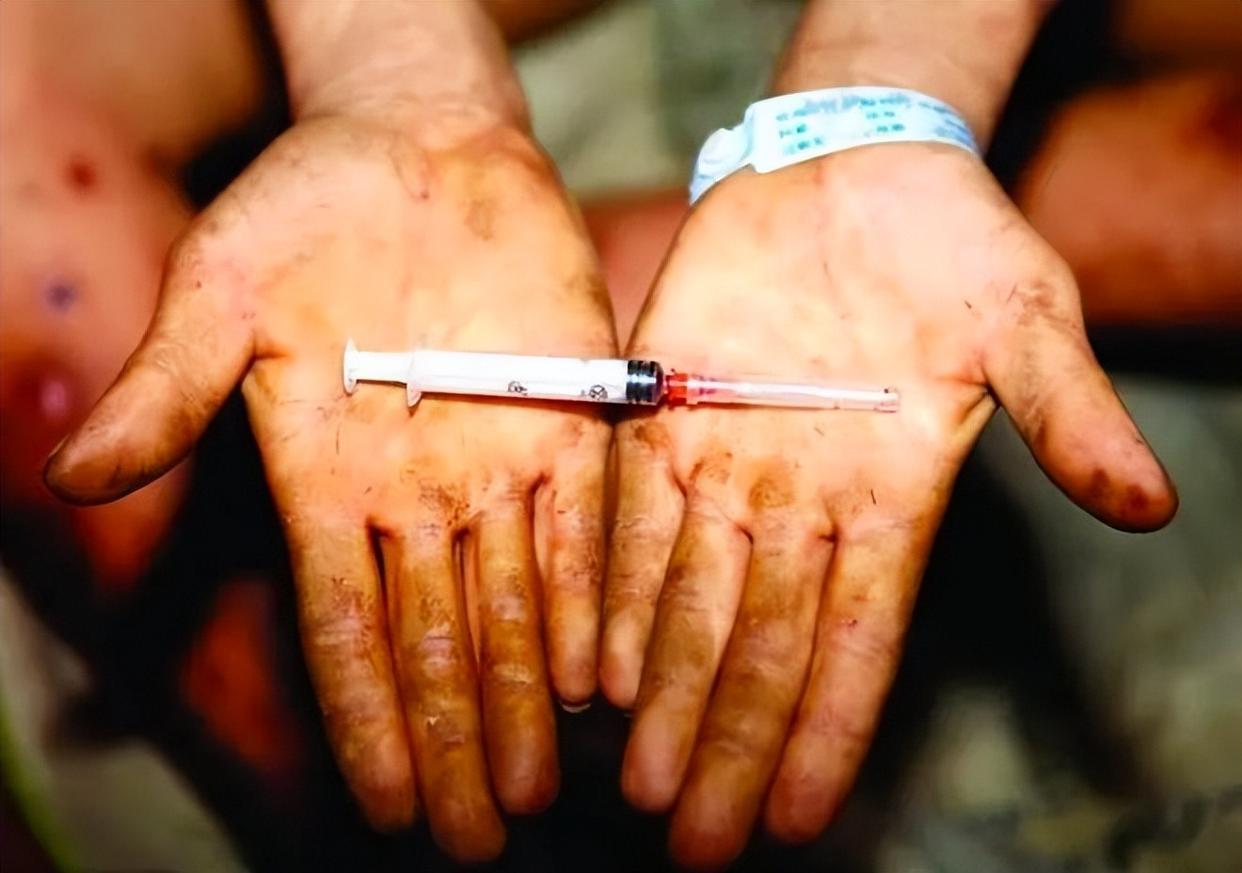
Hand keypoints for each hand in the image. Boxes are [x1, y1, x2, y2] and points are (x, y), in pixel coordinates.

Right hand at [46, 114, 614, 859]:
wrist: (417, 142)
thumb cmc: (305, 210)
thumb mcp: (222, 290)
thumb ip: (170, 387)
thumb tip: (72, 474)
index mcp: (327, 476)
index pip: (344, 624)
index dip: (365, 717)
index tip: (381, 809)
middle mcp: (415, 488)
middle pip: (437, 639)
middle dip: (456, 741)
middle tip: (478, 840)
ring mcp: (495, 453)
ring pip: (513, 601)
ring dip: (525, 697)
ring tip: (536, 789)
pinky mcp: (569, 409)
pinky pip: (582, 519)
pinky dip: (589, 596)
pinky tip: (600, 674)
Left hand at [601, 145, 1175, 867]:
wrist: (853, 163)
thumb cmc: (954, 241)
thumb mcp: (1027, 319)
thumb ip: (1068, 412)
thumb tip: (1150, 501)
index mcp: (894, 499)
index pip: (861, 643)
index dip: (829, 731)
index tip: (801, 819)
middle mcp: (805, 502)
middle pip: (763, 646)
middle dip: (732, 744)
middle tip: (697, 844)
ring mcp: (731, 461)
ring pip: (693, 601)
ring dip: (668, 695)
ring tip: (643, 784)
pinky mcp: (667, 411)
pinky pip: (637, 517)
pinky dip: (620, 592)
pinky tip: (600, 668)